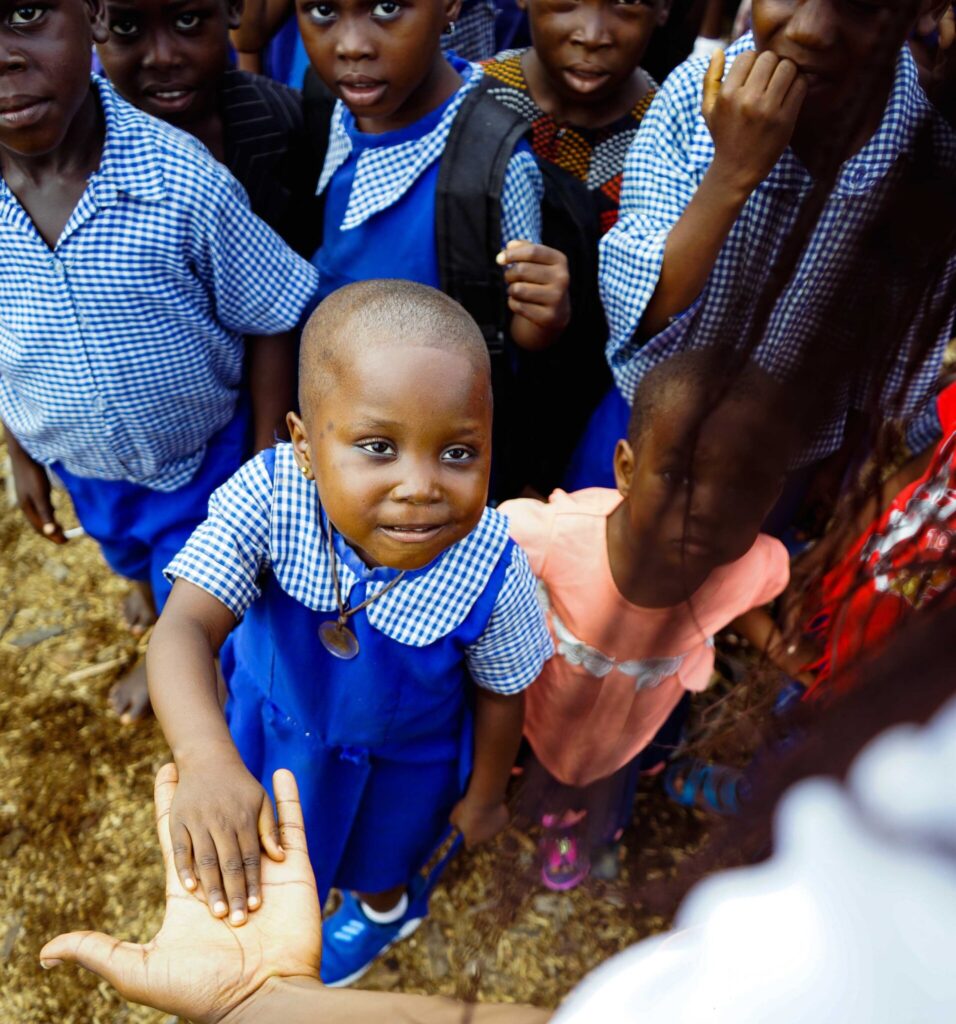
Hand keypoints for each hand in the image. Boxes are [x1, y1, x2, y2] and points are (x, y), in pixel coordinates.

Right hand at [8, 442, 64, 542]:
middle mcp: (26, 504)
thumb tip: (51, 531)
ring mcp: (27, 496)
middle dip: (52, 532)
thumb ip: (46, 513)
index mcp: (27, 508)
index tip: (66, 542)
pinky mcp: (31, 489)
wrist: (25, 454)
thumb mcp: (41, 495)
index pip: (40, 528)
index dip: (53, 536)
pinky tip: (53, 509)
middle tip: (65, 539)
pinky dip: (48, 512)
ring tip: (61, 528)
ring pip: (39, 515)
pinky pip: (40, 506)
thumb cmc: (33, 474)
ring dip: (50, 523)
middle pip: (39, 524)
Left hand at [40, 764, 320, 1023]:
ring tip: (238, 764)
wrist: (261, 1001)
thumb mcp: (139, 971)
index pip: (177, 839)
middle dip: (204, 796)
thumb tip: (46, 952)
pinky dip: (289, 797)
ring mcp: (262, 873)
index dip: (168, 805)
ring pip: (249, 824)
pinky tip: (282, 773)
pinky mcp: (295, 869)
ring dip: (241, 797)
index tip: (163, 774)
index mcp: (191, 894)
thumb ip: (97, 951)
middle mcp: (226, 879)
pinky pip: (291, 825)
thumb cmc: (200, 992)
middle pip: (212, 827)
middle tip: (197, 763)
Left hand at [450, 794, 508, 848]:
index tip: (467, 833)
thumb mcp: (454, 816)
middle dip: (479, 830)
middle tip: (476, 818)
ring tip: (485, 810)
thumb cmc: (466, 809)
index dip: (468, 840)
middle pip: (481, 838)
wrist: (484, 800)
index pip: (469, 846)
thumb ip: (454, 823)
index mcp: (471, 840)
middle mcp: (485, 839)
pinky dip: (498, 815)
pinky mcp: (504, 822)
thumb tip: (454, 825)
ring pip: (492, 829)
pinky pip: (500, 819)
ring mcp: (496, 831)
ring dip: (489, 823)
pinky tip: (494, 807)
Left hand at [498, 240, 570, 349]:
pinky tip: (520, 302)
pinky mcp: (548, 316)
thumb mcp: (539, 261)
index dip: (512, 254)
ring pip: (518, 289)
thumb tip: (509, 245)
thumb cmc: (542, 281)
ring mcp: (556, 298)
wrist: (556, 312)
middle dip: (509, 274)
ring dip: (511, 290)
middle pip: (522, 270)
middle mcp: (562, 278)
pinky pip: (518, 306)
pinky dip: (513, 303)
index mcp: (560, 260)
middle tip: (510, 278)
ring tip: (516, 290)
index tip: (500, 259)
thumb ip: (524, 248)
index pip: (532, 251)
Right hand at [702, 49, 806, 196]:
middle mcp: (746, 100)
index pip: (748, 56)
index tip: (754, 76)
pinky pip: (800, 85)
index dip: (753, 62)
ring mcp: (767, 109)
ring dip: (788, 73)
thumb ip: (711, 79)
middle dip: (772, 65)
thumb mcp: (709, 110)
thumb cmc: (724, 136)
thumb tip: (718, 51)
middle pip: (770, 58)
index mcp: (727, 95)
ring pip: (788, 67)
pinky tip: (790, 95)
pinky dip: (799, 85)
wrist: (736, 170)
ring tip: (782, 85)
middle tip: (770, 80)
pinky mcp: (785, 119)